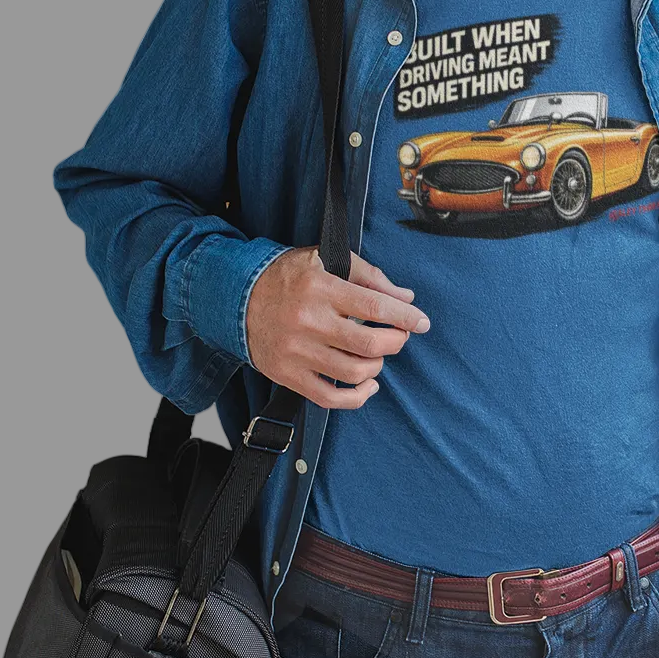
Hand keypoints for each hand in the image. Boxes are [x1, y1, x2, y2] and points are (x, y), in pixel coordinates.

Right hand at [245, 248, 429, 410]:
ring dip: (377, 366)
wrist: (236, 298)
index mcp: (320, 288)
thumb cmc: (288, 277)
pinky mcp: (288, 375)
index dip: (405, 317)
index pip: (375, 307)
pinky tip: (368, 385)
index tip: (422, 322)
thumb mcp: (325, 260)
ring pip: (354, 373)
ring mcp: (297, 352)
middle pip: (369, 344)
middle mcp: (309, 321)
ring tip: (376, 354)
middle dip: (395, 342)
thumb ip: (368, 275)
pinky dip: (357, 397)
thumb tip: (406, 297)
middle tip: (399, 336)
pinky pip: (330, 397)